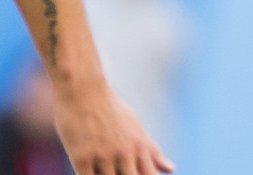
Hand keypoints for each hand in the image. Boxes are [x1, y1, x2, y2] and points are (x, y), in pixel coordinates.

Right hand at [54, 83, 174, 173]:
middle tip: (118, 171)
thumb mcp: (135, 126)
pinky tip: (88, 173)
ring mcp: (103, 156)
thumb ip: (152, 151)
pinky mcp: (81, 158)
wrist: (82, 87)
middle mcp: (124, 153)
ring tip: (103, 171)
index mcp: (139, 147)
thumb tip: (171, 169)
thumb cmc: (109, 107)